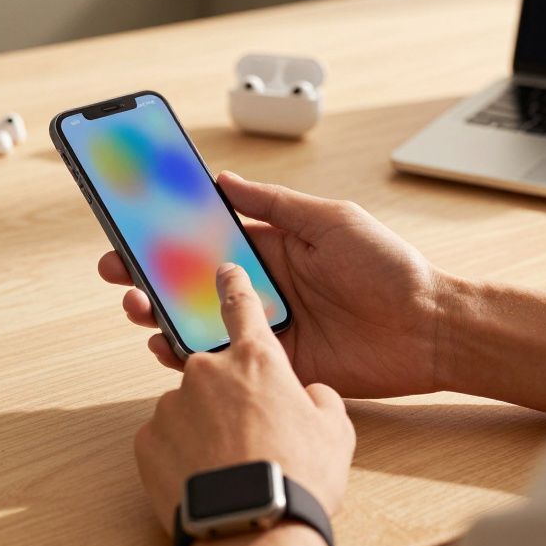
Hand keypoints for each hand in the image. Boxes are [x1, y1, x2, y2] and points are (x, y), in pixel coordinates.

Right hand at [100, 171, 445, 398]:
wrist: (428, 329)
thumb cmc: (388, 267)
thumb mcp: (330, 220)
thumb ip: (275, 205)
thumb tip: (223, 180)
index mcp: (272, 247)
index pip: (207, 236)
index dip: (168, 231)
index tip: (132, 223)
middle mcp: (261, 287)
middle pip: (191, 280)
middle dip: (148, 273)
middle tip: (117, 269)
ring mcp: (264, 327)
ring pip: (198, 320)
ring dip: (160, 312)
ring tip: (137, 305)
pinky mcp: (273, 365)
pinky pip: (222, 360)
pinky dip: (188, 354)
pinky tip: (165, 345)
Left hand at [134, 263, 355, 536]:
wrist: (253, 529)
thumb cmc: (299, 477)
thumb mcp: (335, 432)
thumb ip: (321, 398)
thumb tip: (310, 393)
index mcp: (255, 359)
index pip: (241, 305)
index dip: (233, 285)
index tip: (222, 270)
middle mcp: (206, 370)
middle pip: (212, 370)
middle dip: (228, 397)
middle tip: (250, 436)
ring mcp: (171, 404)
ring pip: (188, 408)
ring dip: (204, 429)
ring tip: (231, 468)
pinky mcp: (147, 440)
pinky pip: (165, 439)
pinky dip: (182, 455)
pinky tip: (205, 480)